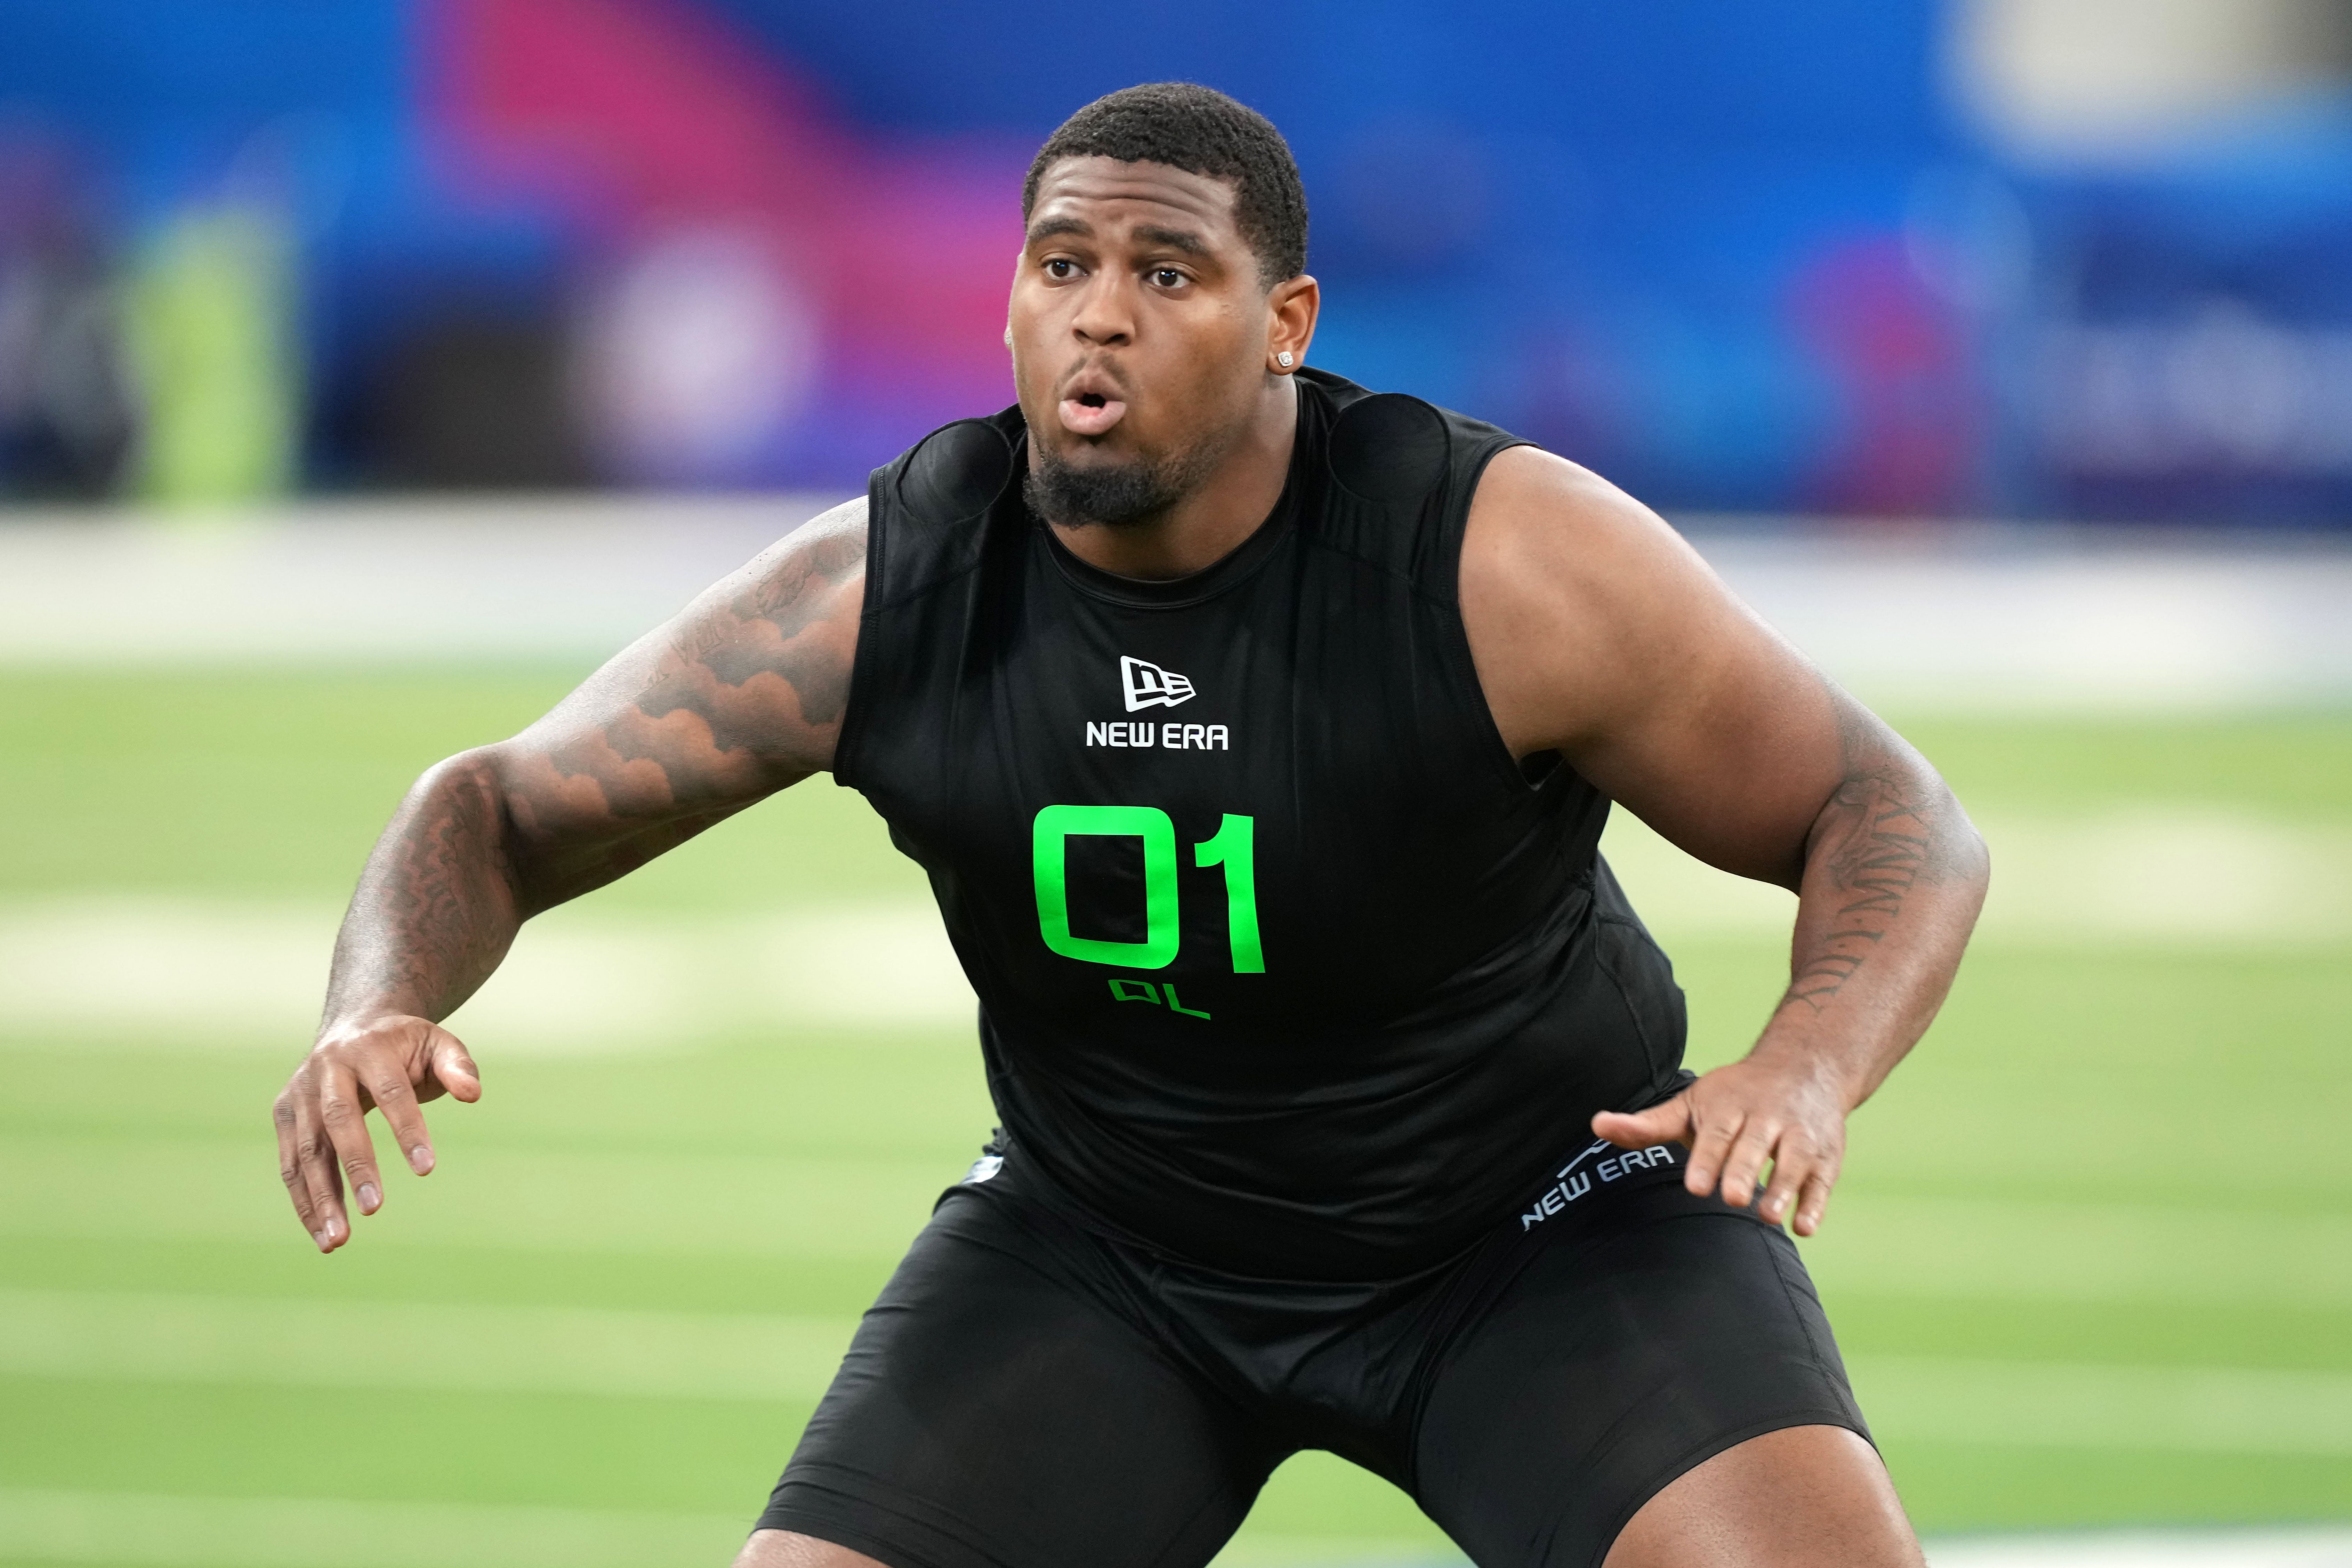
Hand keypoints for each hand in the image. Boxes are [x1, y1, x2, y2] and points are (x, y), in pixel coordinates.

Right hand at [273, 1016, 479, 1252]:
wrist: (353, 1027)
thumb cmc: (405, 1046)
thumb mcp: (438, 1043)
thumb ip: (457, 1066)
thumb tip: (473, 1093)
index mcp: (369, 1048)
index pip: (391, 1092)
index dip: (408, 1129)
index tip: (427, 1169)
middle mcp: (327, 1069)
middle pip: (338, 1120)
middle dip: (355, 1166)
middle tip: (375, 1209)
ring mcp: (299, 1092)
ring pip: (306, 1150)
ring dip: (320, 1197)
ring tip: (337, 1241)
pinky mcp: (284, 1114)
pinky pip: (291, 1163)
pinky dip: (305, 1200)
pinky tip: (323, 1233)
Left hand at [1591, 1050, 1847, 1235]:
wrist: (1805, 1066)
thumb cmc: (1733, 1096)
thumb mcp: (1691, 1104)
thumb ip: (1648, 1124)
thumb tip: (1596, 1125)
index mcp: (1729, 1104)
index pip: (1717, 1132)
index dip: (1707, 1158)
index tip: (1695, 1187)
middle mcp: (1767, 1116)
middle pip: (1754, 1145)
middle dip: (1742, 1170)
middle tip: (1731, 1198)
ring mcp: (1800, 1134)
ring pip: (1793, 1160)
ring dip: (1782, 1187)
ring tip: (1768, 1216)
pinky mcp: (1826, 1153)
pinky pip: (1822, 1179)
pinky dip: (1815, 1202)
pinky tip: (1804, 1227)